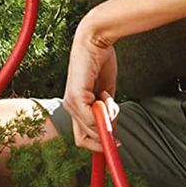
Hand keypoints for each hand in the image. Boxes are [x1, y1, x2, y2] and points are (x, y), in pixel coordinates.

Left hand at [62, 17, 119, 152]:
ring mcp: (70, 103)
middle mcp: (70, 108)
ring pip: (92, 130)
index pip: (82, 139)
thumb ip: (106, 113)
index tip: (116, 143)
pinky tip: (105, 94)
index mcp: (76, 107)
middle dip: (105, 134)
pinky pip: (92, 119)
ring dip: (108, 117)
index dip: (98, 145)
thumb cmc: (102, 64)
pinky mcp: (75, 97)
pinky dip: (105, 111)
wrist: (95, 41)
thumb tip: (111, 132)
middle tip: (114, 114)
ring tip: (108, 96)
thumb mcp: (106, 94)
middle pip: (85, 140)